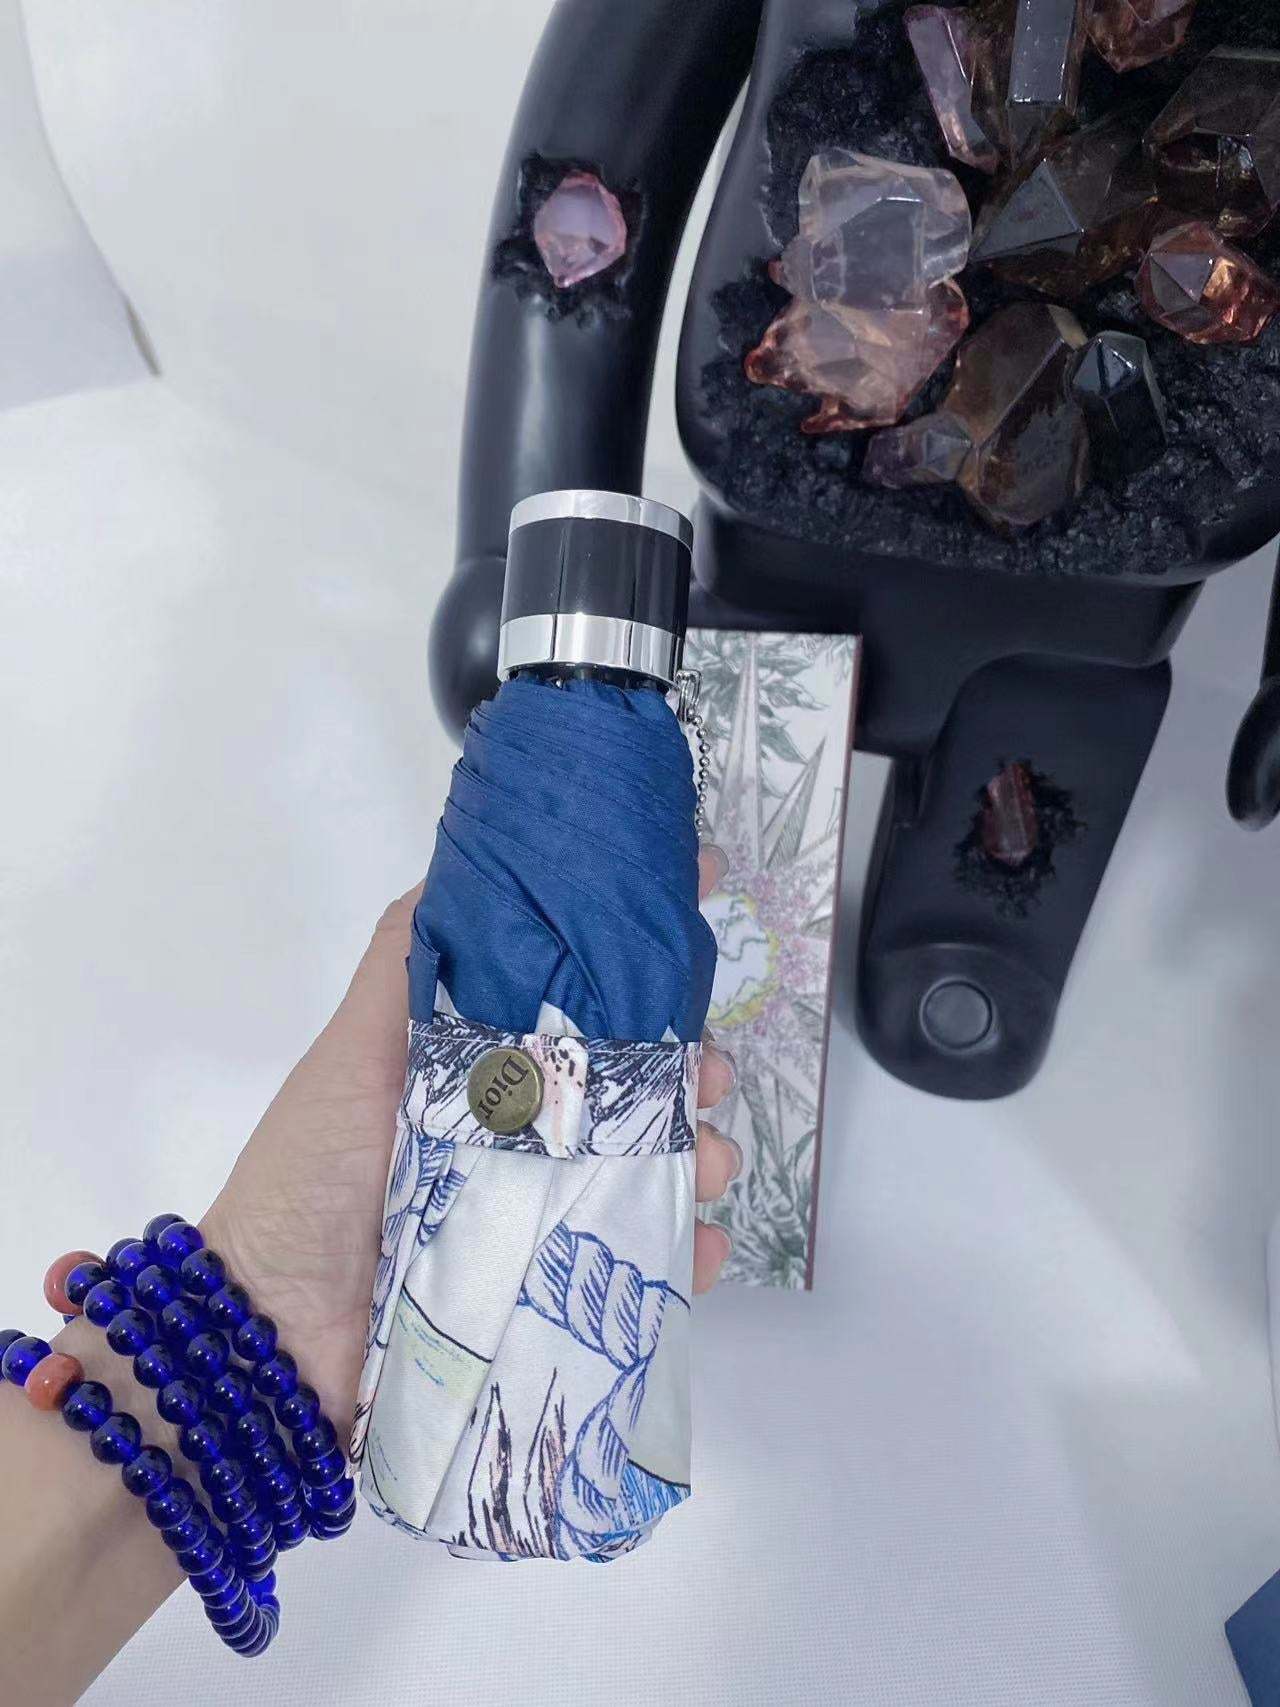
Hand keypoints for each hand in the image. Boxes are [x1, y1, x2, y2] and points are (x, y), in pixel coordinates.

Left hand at [203, 848, 737, 1439]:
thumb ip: (402, 963)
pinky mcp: (547, 1297)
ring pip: (646, 1175)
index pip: (576, 1014)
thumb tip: (459, 868)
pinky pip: (634, 1270)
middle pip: (628, 1095)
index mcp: (479, 1075)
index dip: (636, 977)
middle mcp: (516, 1140)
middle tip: (713, 1073)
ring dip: (700, 1158)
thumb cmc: (310, 1177)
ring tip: (714, 1163)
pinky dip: (683, 1258)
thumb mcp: (352, 1052)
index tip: (695, 919)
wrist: (270, 1336)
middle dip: (687, 1074)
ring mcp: (536, 1219)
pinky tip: (703, 1248)